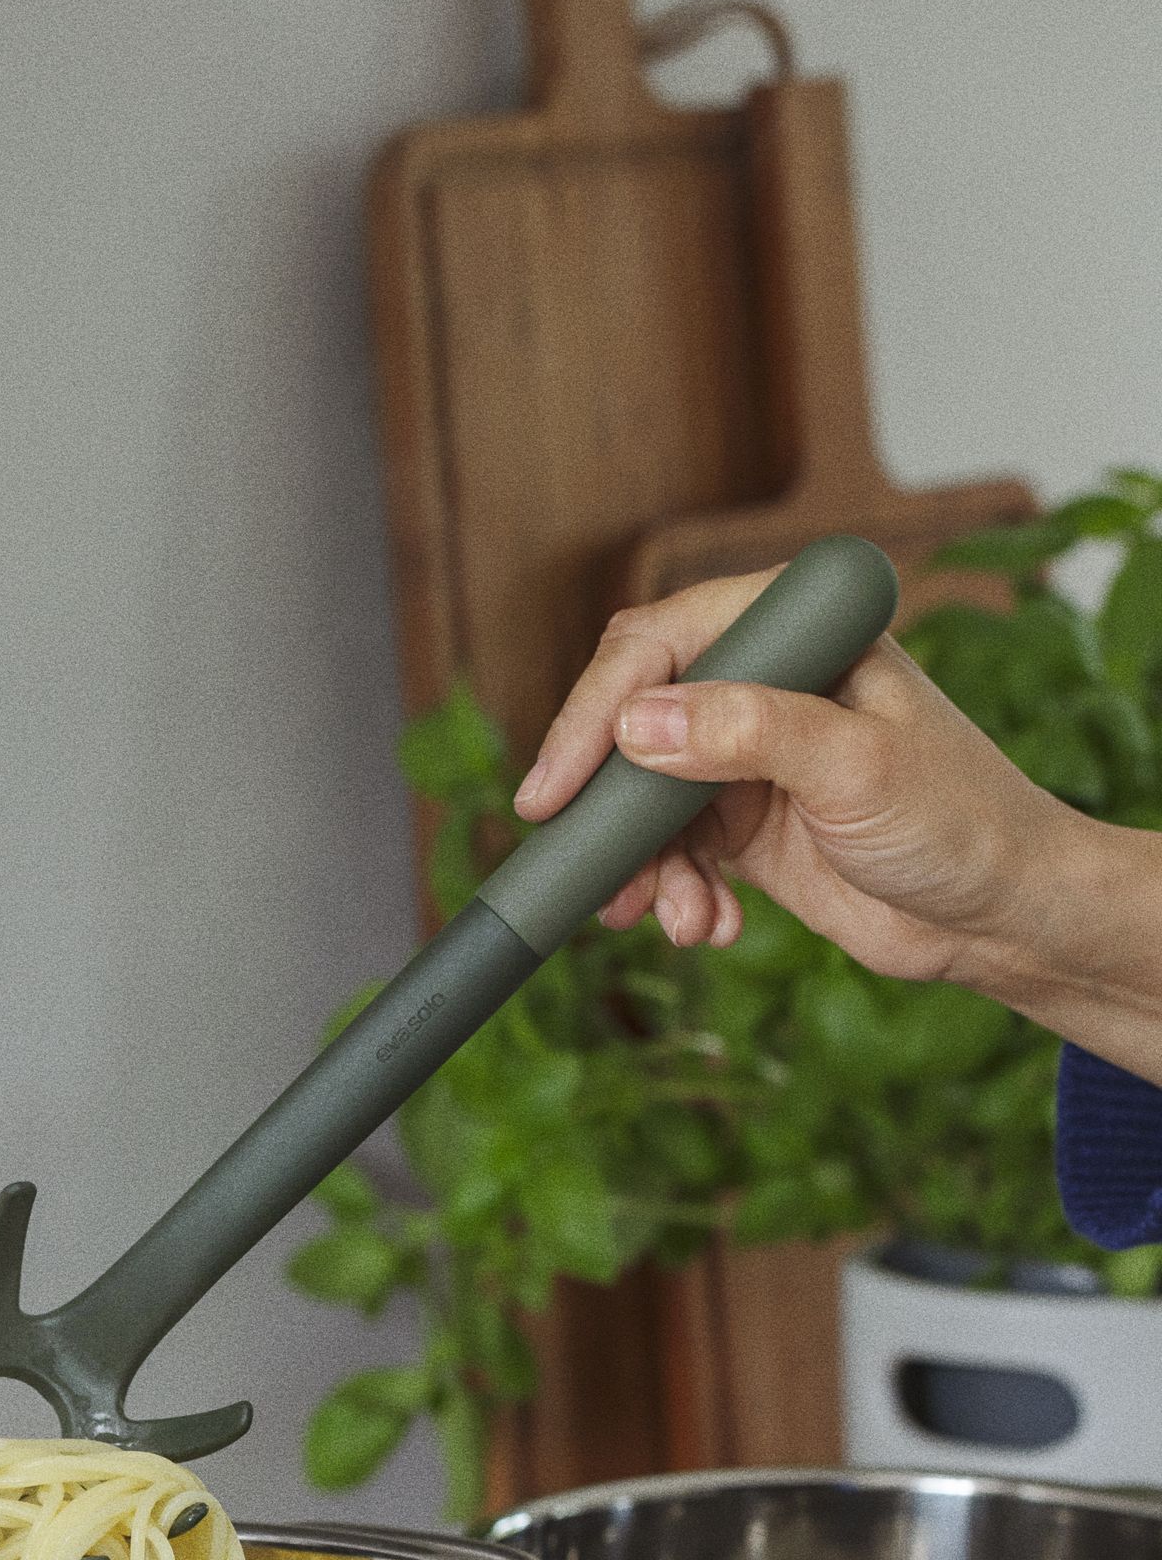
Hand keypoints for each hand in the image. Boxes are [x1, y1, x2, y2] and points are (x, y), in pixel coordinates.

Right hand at [513, 570, 1161, 1076]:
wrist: (999, 916)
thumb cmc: (960, 820)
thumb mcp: (856, 767)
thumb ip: (749, 732)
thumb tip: (637, 721)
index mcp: (797, 632)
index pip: (663, 644)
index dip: (597, 709)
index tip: (560, 786)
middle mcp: (764, 683)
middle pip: (635, 720)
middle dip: (608, 803)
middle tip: (588, 868)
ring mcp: (748, 756)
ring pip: (642, 799)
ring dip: (643, 866)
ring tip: (670, 917)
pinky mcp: (743, 824)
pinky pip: (670, 852)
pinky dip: (673, 894)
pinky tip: (706, 928)